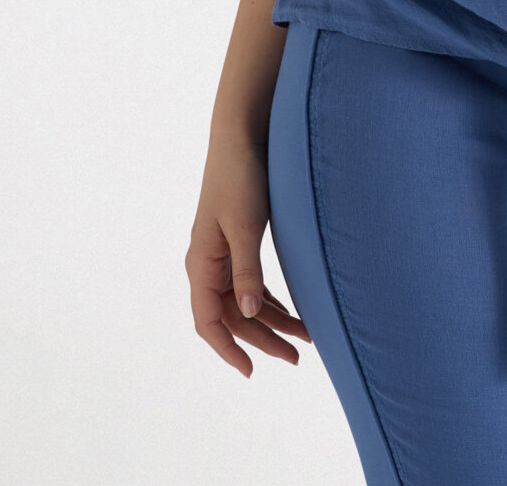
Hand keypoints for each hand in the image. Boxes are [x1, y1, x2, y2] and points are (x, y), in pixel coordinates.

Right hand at [186, 132, 311, 377]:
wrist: (242, 134)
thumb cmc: (240, 176)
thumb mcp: (245, 224)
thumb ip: (246, 270)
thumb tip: (247, 314)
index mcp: (201, 264)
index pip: (208, 323)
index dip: (228, 350)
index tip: (252, 372)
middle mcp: (207, 264)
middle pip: (231, 317)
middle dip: (262, 339)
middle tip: (297, 357)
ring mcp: (221, 253)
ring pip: (243, 301)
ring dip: (271, 320)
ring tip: (305, 338)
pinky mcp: (237, 240)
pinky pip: (250, 282)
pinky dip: (269, 299)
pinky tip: (291, 310)